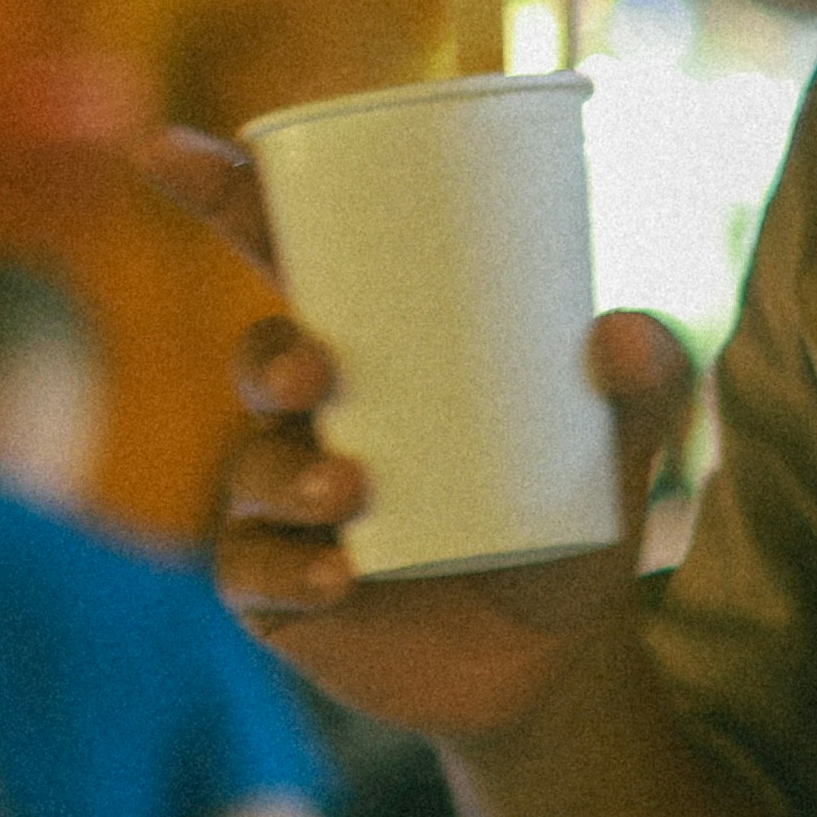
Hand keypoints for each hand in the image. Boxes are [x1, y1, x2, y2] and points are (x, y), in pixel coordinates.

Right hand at [139, 132, 701, 746]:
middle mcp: (316, 418)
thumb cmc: (570, 523)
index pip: (281, 255)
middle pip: (258, 355)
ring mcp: (288, 508)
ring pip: (250, 467)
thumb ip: (649, 385)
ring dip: (285, 473)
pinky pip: (251, 571)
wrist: (558, 666)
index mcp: (376, 349)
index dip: (221, 195)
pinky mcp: (281, 596)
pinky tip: (337, 578)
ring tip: (349, 495)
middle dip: (268, 355)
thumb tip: (617, 332)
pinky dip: (287, 569)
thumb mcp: (625, 450)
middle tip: (316, 374)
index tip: (167, 149)